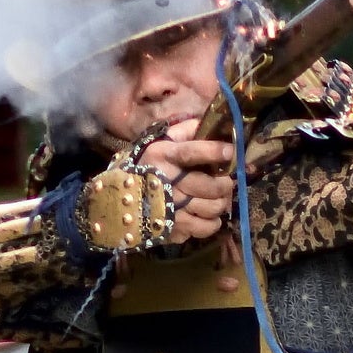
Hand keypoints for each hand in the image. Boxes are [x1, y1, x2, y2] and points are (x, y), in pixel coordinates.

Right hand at [135, 125, 236, 245]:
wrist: (122, 199)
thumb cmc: (150, 166)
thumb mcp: (162, 142)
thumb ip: (186, 131)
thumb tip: (211, 124)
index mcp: (163, 157)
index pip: (190, 153)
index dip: (212, 151)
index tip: (230, 151)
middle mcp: (166, 182)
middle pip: (210, 186)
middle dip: (225, 183)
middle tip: (226, 182)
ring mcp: (170, 208)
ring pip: (212, 207)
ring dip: (221, 203)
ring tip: (217, 198)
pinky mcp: (173, 228)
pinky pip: (206, 228)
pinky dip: (213, 222)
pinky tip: (207, 215)